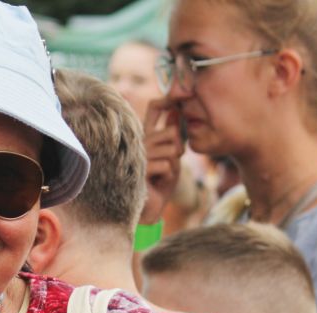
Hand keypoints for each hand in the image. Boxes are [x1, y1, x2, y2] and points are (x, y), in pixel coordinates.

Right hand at [140, 98, 183, 224]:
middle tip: (170, 164)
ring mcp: (138, 153)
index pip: (154, 109)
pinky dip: (168, 177)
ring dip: (174, 166)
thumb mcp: (171, 157)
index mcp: (147, 135)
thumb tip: (176, 111)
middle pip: (172, 132)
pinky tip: (157, 183)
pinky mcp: (139, 168)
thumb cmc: (160, 182)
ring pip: (172, 150)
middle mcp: (140, 140)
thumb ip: (172, 138)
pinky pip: (167, 166)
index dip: (166, 100)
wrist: (149, 207)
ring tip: (162, 175)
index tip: (176, 100)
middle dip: (178, 150)